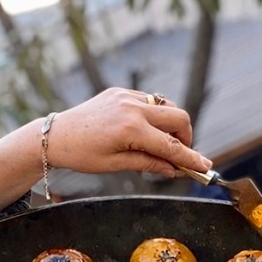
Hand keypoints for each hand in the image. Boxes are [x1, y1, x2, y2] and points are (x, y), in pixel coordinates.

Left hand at [0, 87, 212, 210]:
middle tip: (179, 154)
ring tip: (161, 143)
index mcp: (131, 130)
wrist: (56, 135)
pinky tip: (143, 130)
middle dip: (186, 136)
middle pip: (178, 117)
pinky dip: (154, 115)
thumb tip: (173, 170)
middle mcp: (133, 108)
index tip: (206, 167)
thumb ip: (148, 164)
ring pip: (166, 106)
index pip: (171, 146)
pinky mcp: (121, 92)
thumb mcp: (115, 165)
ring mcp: (127, 96)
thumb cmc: (82, 155)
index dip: (191, 158)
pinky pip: (149, 101)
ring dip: (171, 124)